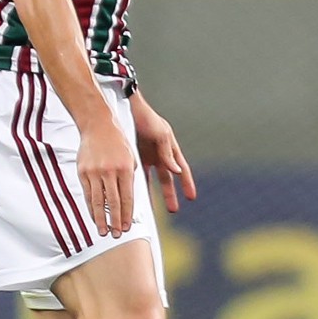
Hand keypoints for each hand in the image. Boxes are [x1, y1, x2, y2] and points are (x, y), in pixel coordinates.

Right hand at [76, 118, 141, 237]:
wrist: (98, 125)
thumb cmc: (118, 142)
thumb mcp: (131, 158)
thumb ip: (129, 178)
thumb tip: (128, 200)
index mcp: (126, 168)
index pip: (127, 197)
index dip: (127, 214)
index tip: (127, 227)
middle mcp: (110, 171)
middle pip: (112, 202)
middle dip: (115, 221)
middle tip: (116, 235)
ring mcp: (95, 172)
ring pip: (97, 201)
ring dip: (101, 219)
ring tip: (103, 231)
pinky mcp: (83, 172)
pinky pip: (87, 194)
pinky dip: (90, 207)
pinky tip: (93, 217)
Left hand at [130, 93, 196, 214]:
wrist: (127, 108)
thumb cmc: (147, 118)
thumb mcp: (161, 135)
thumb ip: (168, 154)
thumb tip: (177, 172)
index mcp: (170, 148)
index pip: (182, 169)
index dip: (187, 183)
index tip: (191, 197)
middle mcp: (160, 155)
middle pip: (167, 179)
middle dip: (171, 194)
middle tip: (174, 209)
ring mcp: (147, 157)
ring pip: (152, 180)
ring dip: (153, 194)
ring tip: (153, 210)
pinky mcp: (134, 157)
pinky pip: (137, 175)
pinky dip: (137, 185)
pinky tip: (135, 197)